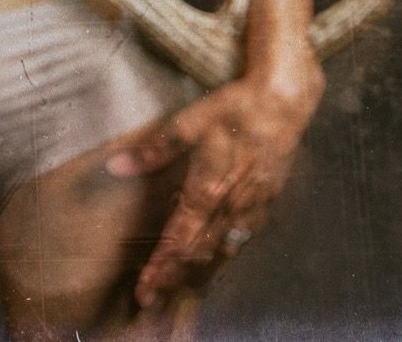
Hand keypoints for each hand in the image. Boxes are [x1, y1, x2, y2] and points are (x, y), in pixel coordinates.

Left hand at [106, 53, 324, 307]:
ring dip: (199, 270)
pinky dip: (226, 252)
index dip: (161, 266)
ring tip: (178, 287)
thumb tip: (118, 166)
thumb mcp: (190, 121)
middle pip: (199, 252)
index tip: (144, 290)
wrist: (283, 103)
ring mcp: (252, 208)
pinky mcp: (267, 202)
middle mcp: (231, 206)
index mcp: (209, 188)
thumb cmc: (234, 108)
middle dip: (175, 277)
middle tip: (153, 298)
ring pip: (223, 250)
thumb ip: (156, 149)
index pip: (180, 238)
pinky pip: (243, 237)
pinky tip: (217, 256)